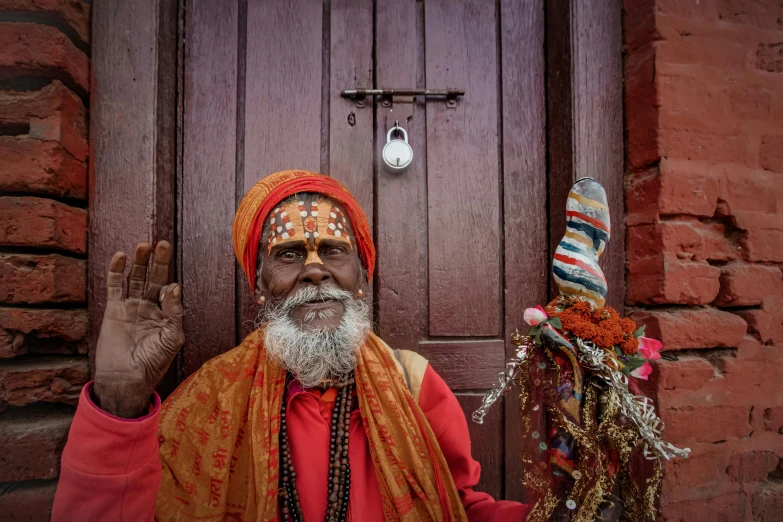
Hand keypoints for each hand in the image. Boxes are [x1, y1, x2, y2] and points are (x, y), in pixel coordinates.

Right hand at [93, 241, 184, 417]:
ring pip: (136, 278)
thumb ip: (174, 312)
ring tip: (143, 246)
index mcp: (166, 313)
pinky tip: (120, 256)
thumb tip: (174, 287)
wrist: (127, 379)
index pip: (170, 291)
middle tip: (162, 244)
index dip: (171, 287)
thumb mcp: (172, 338)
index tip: (171, 287)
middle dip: (159, 261)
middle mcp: (150, 306)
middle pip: (154, 278)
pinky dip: (116, 271)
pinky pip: (115, 286)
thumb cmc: (153, 362)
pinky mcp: (114, 309)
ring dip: (140, 262)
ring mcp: (131, 306)